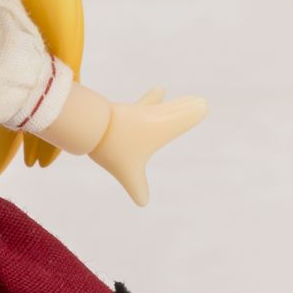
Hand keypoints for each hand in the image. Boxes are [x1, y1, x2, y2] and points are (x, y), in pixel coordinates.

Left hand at [89, 87, 207, 206]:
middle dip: (184, 107)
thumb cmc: (114, 147)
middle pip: (172, 109)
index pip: (183, 118)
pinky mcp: (120, 112)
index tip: (203, 105)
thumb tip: (142, 202)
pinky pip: (135, 106)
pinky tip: (131, 103)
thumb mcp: (128, 173)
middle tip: (197, 101)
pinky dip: (140, 102)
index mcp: (161, 127)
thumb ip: (137, 187)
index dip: (192, 112)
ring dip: (159, 101)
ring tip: (160, 90)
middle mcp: (151, 116)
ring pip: (153, 105)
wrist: (89, 123)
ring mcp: (135, 112)